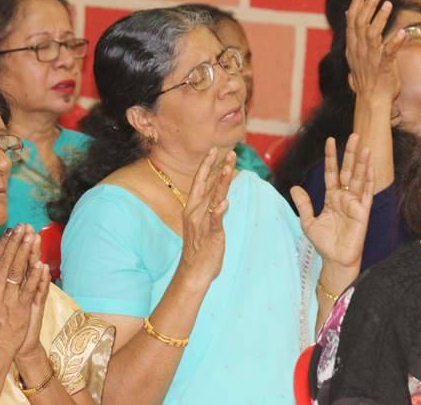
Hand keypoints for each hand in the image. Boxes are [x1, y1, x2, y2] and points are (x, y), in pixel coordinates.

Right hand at [0, 224, 47, 357]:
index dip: (4, 245)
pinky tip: (40, 263)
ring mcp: (8, 299)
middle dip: (16, 242)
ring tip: (31, 236)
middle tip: (23, 226)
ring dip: (26, 252)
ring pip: (18, 271)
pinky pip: (29, 289)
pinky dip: (35, 276)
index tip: (10, 230)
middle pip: (7, 261)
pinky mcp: (21, 309)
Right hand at [178, 148, 236, 283]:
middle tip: (222, 151)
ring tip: (227, 169)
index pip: (199, 182)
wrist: (193, 271)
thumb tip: (219, 193)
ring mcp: (202, 224)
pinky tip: (225, 202)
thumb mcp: (202, 223)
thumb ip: (209, 207)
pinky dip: (219, 212)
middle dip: (213, 167)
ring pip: (212, 199)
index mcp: (193, 208)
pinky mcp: (211, 236)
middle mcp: (195, 213)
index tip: (214, 149)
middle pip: (204, 185)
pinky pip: (215, 221)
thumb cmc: (199, 247)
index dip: (206, 165)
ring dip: (220, 183)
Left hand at [291, 134, 374, 270]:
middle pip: (348, 170)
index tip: (329, 140)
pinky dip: (369, 181)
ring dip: (362, 162)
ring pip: (359, 178)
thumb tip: (294, 187)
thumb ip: (303, 203)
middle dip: (350, 153)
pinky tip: (370, 168)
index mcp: (331, 197)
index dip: (330, 157)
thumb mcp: (308, 221)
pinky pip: (366, 194)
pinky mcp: (362, 212)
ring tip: (365, 146)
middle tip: (353, 134)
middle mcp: (344, 197)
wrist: (335, 259)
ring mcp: (354, 203)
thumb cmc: (323, 242)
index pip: (331, 172)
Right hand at [345, 0, 404, 102]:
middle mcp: (359, 50)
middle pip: (360, 24)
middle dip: (367, 6)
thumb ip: (353, 33)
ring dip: (379, 19)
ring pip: (371, 35)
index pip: (352, 21)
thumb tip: (349, 15)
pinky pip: (388, 53)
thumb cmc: (367, 76)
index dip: (358, 3)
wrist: (371, 99)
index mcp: (352, 46)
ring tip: (387, 4)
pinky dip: (394, 43)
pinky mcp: (382, 66)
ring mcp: (370, 58)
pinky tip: (403, 33)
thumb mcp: (355, 52)